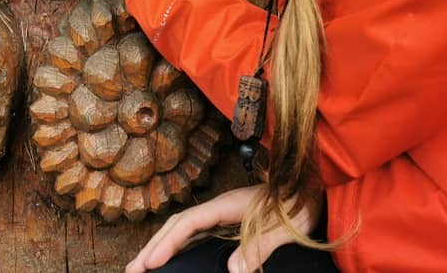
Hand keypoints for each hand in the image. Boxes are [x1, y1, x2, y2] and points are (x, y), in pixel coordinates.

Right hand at [125, 185, 322, 272]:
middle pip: (179, 225)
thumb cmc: (303, 201)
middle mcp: (222, 206)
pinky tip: (173, 256)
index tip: (150, 264)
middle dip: (154, 245)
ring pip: (185, 228)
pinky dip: (178, 244)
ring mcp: (225, 212)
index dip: (167, 243)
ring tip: (143, 265)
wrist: (315, 183)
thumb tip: (234, 272)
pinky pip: (196, 232)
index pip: (189, 223)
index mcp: (230, 204)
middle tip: (131, 270)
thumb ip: (261, 246)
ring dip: (162, 244)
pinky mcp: (231, 220)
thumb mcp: (288, 227)